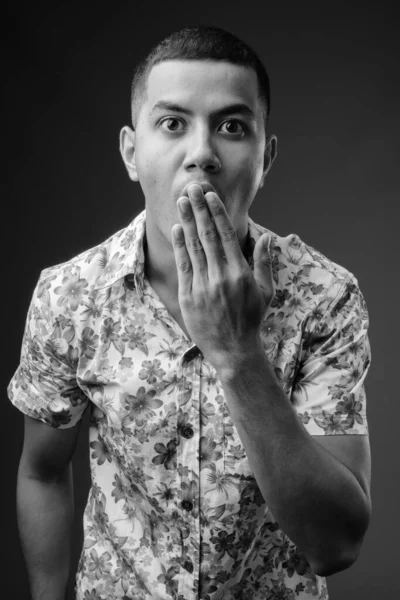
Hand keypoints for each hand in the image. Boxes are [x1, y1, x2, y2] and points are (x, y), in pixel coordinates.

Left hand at [171, 183, 272, 373]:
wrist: (233, 350)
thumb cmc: (251, 320)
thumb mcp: (265, 292)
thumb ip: (263, 263)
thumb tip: (265, 238)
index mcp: (240, 273)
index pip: (227, 235)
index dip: (217, 212)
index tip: (210, 196)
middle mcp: (221, 276)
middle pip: (208, 235)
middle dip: (198, 209)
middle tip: (191, 188)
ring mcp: (202, 286)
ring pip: (193, 246)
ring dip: (187, 221)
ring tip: (181, 201)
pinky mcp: (188, 296)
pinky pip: (183, 265)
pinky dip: (180, 246)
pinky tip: (177, 229)